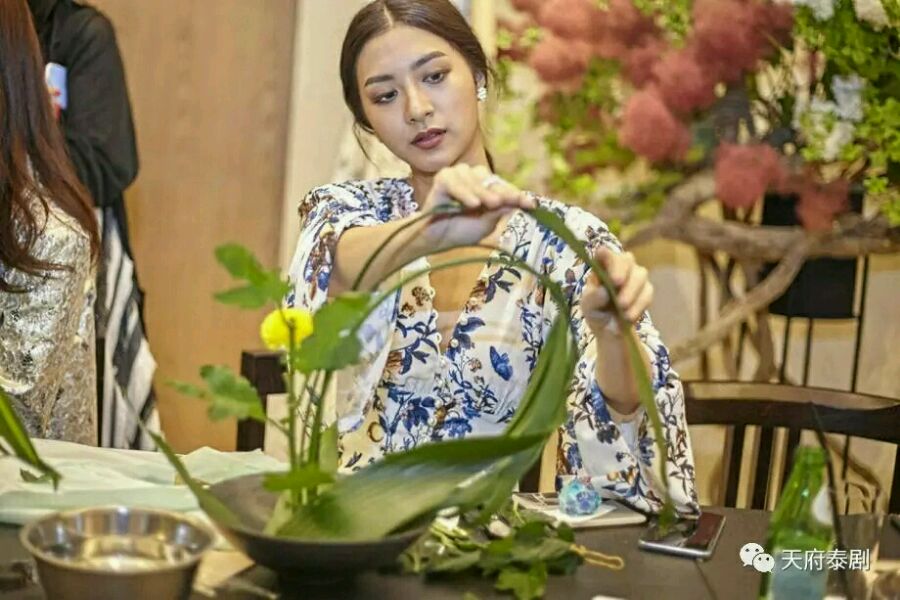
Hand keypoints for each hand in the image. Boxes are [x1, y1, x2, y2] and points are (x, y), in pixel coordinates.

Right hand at [418, 164, 535, 250]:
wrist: (436, 238)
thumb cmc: (461, 230)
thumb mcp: (486, 223)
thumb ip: (500, 210)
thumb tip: (521, 201)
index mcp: (486, 186)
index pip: (505, 187)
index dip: (517, 195)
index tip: (530, 205)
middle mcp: (473, 177)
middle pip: (492, 180)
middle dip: (501, 192)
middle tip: (507, 202)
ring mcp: (458, 175)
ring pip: (475, 180)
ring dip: (482, 193)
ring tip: (488, 205)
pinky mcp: (442, 178)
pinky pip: (455, 183)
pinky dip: (464, 193)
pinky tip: (472, 204)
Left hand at [580, 247, 653, 336]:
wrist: (610, 329)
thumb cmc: (596, 311)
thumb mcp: (588, 307)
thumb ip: (593, 298)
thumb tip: (604, 291)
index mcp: (602, 266)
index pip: (604, 253)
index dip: (606, 254)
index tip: (603, 257)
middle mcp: (620, 267)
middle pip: (626, 259)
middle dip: (622, 270)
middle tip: (616, 283)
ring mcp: (635, 277)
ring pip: (640, 274)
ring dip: (631, 291)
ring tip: (621, 307)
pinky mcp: (646, 290)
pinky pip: (647, 292)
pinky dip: (638, 305)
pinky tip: (628, 316)